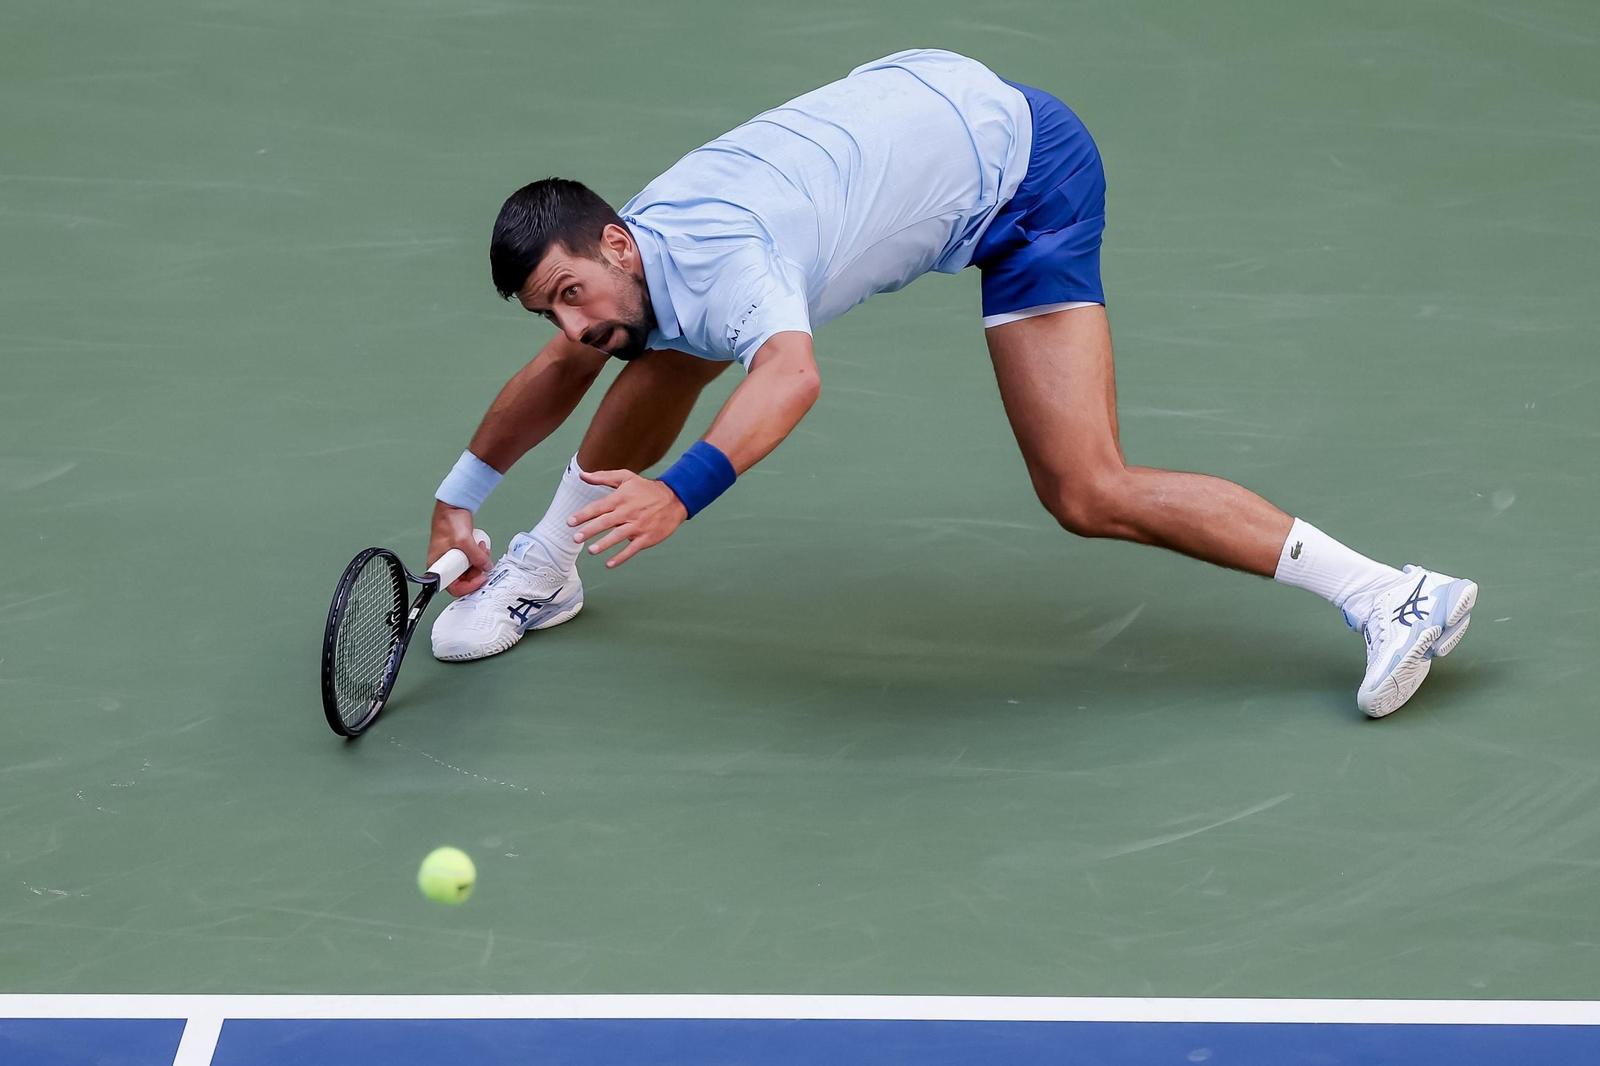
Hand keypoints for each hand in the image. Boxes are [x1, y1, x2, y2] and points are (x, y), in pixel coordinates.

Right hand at [428, 501, 493, 595]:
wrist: (453, 507)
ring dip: (480, 562)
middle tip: (484, 563)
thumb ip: (476, 556)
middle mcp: (444, 565)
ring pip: (469, 570)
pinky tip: (481, 546)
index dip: (468, 587)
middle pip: (464, 579)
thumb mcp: (464, 541)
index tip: (480, 579)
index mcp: (438, 566)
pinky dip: (479, 556)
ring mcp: (452, 559)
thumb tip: (486, 566)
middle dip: (477, 571)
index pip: (453, 587)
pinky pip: (471, 561)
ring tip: (483, 550)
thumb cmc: (448, 521)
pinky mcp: (460, 553)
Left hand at [568, 469, 687, 567]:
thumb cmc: (647, 489)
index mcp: (621, 498)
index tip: (570, 521)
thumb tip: (582, 475)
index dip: (583, 514)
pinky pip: (632, 549)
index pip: (599, 507)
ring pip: (618, 536)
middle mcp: (628, 512)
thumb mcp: (626, 477)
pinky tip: (610, 564)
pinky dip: (621, 557)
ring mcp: (638, 526)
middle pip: (606, 522)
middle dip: (590, 530)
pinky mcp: (647, 537)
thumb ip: (603, 477)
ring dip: (604, 544)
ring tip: (591, 550)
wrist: (674, 499)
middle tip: (576, 538)